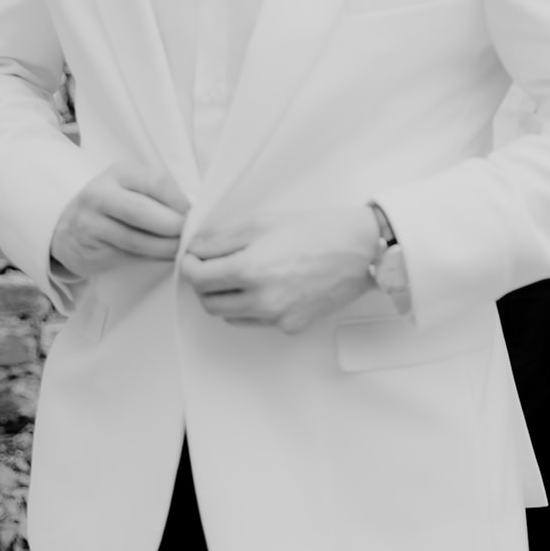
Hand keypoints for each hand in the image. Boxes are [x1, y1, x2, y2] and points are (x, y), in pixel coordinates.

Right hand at [51, 163, 188, 278]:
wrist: (69, 229)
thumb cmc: (115, 207)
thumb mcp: (132, 189)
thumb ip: (158, 197)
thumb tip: (194, 215)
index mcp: (120, 172)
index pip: (157, 182)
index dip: (179, 201)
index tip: (194, 215)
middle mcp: (101, 193)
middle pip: (143, 210)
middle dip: (173, 226)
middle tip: (189, 236)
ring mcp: (91, 220)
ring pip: (135, 237)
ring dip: (165, 247)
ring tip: (180, 250)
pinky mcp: (90, 246)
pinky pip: (127, 253)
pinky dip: (151, 256)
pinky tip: (163, 256)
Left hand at [181, 207, 379, 334]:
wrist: (360, 251)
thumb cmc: (315, 229)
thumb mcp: (262, 223)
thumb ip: (222, 239)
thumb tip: (195, 249)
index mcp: (250, 270)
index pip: (197, 279)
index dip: (189, 266)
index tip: (192, 258)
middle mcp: (261, 300)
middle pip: (209, 303)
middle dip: (203, 284)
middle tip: (211, 266)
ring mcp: (276, 318)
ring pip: (229, 315)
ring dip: (225, 297)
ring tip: (240, 275)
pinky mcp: (290, 327)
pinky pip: (256, 321)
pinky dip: (251, 306)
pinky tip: (266, 286)